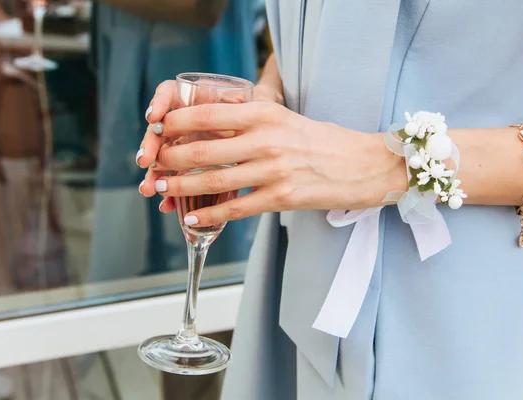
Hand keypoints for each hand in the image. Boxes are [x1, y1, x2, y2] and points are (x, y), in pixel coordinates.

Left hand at [137, 82, 404, 226]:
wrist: (366, 165)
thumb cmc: (325, 141)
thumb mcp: (288, 118)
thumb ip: (252, 120)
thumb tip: (213, 128)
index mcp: (266, 113)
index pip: (208, 114)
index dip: (176, 123)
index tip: (159, 130)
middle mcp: (266, 139)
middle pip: (202, 149)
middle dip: (170, 158)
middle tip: (155, 164)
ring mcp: (274, 170)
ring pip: (213, 180)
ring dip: (181, 187)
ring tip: (163, 190)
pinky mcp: (282, 198)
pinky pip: (236, 209)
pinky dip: (209, 216)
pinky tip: (193, 218)